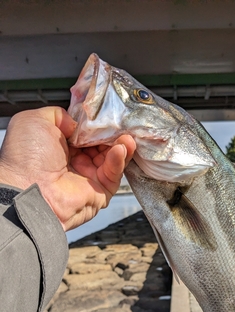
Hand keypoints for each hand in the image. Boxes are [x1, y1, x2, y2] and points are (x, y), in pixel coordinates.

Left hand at [0, 107, 135, 230]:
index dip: (97, 124)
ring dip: (121, 145)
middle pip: (103, 144)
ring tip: (125, 136)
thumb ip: (58, 114)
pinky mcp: (100, 192)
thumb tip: (77, 122)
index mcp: (60, 147)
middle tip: (121, 124)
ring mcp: (89, 178)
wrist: (30, 189)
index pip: (87, 133)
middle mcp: (75, 163)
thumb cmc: (27, 158)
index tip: (107, 115)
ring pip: (113, 159)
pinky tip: (120, 148)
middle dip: (113, 133)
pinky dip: (119, 160)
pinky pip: (114, 174)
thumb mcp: (35, 120)